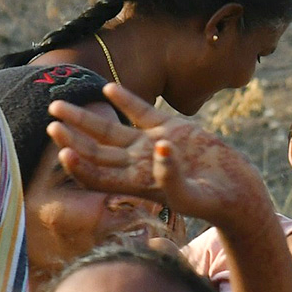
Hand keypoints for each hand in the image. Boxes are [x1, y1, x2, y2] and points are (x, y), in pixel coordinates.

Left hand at [45, 82, 267, 228]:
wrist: (238, 190)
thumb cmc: (214, 202)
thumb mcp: (193, 195)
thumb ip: (172, 176)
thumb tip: (161, 148)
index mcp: (138, 184)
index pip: (98, 176)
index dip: (79, 166)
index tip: (64, 150)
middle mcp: (139, 165)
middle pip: (96, 151)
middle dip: (73, 137)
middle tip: (52, 120)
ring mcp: (152, 145)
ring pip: (111, 131)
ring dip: (85, 119)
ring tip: (59, 105)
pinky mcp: (171, 129)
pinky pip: (141, 113)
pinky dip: (125, 100)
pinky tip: (108, 89)